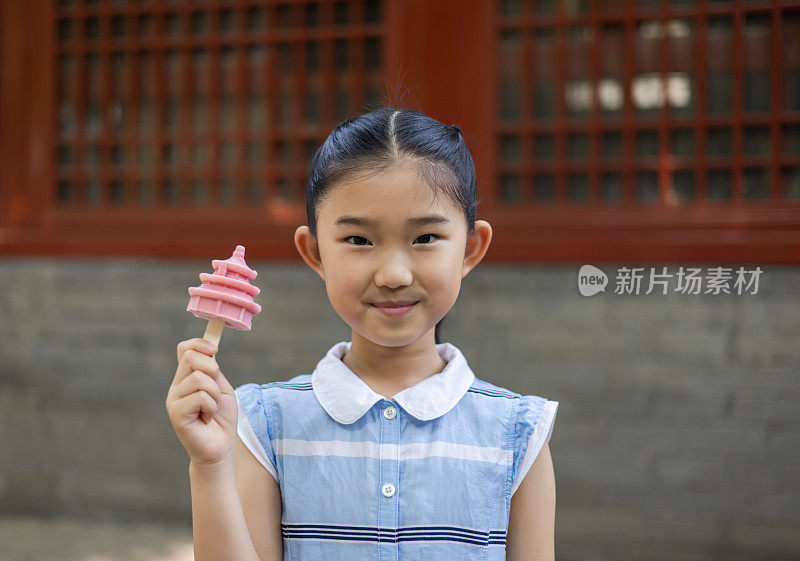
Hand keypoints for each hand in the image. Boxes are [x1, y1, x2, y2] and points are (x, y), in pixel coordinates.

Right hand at [166, 338, 237, 466]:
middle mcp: (176, 386)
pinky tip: (207, 419)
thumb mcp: (222, 388)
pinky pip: (200, 397)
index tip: (214, 349)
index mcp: (187, 378)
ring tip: (212, 410)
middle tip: (217, 391)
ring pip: (199, 378)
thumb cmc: (222, 419)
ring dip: (215, 394)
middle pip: (191, 357)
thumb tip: (210, 348)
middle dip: (212, 369)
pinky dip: (212, 407)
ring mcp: (173, 399)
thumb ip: (212, 370)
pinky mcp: (175, 413)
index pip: (184, 349)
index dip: (199, 343)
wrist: (220, 447)